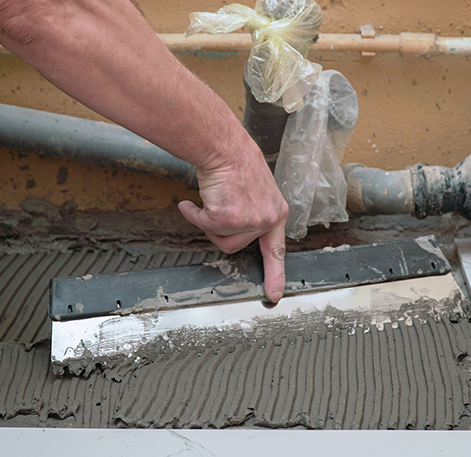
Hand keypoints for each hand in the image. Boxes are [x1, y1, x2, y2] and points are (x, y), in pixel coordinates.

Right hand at [178, 142, 288, 302]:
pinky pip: (203, 225)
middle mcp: (267, 219)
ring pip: (220, 240)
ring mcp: (249, 220)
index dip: (275, 275)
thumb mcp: (258, 191)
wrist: (224, 147)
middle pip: (235, 245)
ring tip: (210, 201)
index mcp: (277, 213)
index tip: (274, 295)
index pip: (277, 250)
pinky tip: (192, 201)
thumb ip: (256, 214)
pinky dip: (193, 213)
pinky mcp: (228, 218)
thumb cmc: (237, 163)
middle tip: (218, 209)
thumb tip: (239, 233)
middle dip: (220, 231)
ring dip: (208, 223)